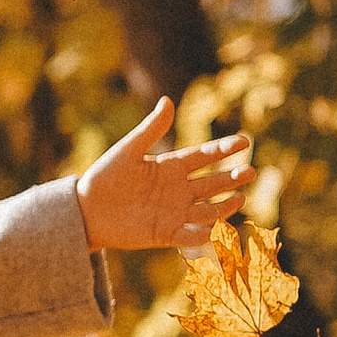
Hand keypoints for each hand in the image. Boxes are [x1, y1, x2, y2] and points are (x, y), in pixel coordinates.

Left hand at [76, 97, 251, 253]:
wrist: (85, 211)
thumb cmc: (104, 178)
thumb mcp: (128, 151)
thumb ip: (150, 130)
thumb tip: (167, 100)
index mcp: (170, 166)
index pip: (204, 156)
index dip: (224, 148)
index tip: (244, 141)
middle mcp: (178, 189)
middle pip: (213, 183)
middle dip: (232, 177)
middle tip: (250, 171)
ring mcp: (174, 212)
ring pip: (208, 210)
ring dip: (225, 205)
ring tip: (241, 198)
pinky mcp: (166, 234)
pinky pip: (189, 235)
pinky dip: (201, 234)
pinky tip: (212, 229)